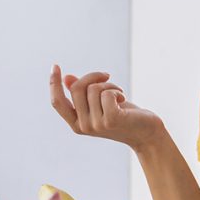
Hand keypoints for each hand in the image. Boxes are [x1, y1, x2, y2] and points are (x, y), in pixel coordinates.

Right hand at [49, 65, 165, 148]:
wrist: (146, 133)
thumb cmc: (123, 116)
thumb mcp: (100, 104)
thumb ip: (83, 94)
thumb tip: (67, 78)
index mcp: (76, 123)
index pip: (57, 103)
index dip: (53, 84)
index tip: (55, 66)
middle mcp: (83, 126)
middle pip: (76, 88)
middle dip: (93, 76)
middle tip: (107, 77)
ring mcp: (96, 125)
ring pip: (93, 89)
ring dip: (109, 85)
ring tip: (119, 94)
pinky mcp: (110, 120)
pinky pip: (106, 93)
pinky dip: (116, 90)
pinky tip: (123, 98)